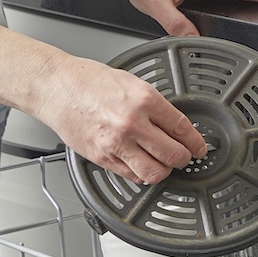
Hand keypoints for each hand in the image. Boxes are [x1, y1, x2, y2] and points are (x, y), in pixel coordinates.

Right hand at [34, 55, 207, 183]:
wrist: (57, 88)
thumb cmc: (90, 81)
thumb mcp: (133, 83)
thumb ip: (155, 105)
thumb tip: (174, 124)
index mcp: (145, 100)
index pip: (182, 128)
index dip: (195, 142)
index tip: (200, 148)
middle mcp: (133, 124)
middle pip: (173, 154)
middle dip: (184, 158)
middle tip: (185, 157)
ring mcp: (116, 143)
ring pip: (154, 172)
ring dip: (165, 171)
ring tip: (165, 164)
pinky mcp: (102, 158)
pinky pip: (131, 176)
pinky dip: (142, 175)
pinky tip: (144, 166)